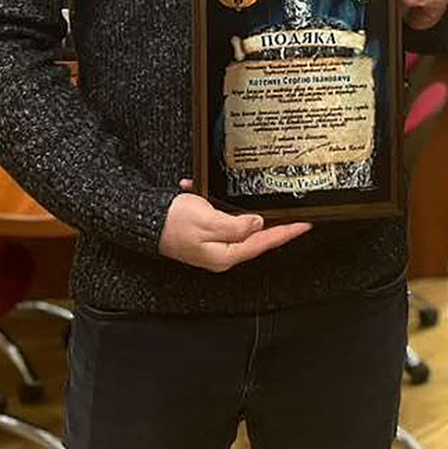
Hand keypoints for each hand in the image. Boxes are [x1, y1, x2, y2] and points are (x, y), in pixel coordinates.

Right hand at [160, 180, 309, 271]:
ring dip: (247, 211)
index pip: (264, 242)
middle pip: (256, 237)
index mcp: (225, 254)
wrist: (142, 219)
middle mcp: (221, 252)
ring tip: (266, 203)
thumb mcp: (208, 220)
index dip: (287, 232)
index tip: (305, 224)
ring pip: (242, 227)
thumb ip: (237, 225)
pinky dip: (221, 205)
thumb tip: (258, 223)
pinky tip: (212, 194)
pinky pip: (223, 219)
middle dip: (274, 223)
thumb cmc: (171, 221)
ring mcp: (213, 244)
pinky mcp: (205, 234)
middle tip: (295, 213)